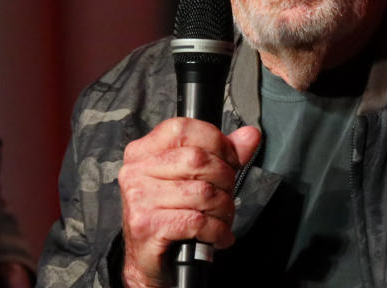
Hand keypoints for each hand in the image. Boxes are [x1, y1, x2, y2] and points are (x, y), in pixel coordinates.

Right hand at [118, 118, 259, 287]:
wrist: (147, 257)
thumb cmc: (170, 213)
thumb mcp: (193, 177)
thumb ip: (222, 153)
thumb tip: (250, 135)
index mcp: (144, 151)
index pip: (184, 128)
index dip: (217, 142)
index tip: (230, 160)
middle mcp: (136, 171)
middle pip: (198, 160)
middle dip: (225, 179)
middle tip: (227, 193)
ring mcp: (139, 198)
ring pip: (203, 192)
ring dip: (224, 208)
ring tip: (222, 217)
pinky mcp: (146, 225)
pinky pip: (197, 221)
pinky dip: (216, 230)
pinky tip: (217, 234)